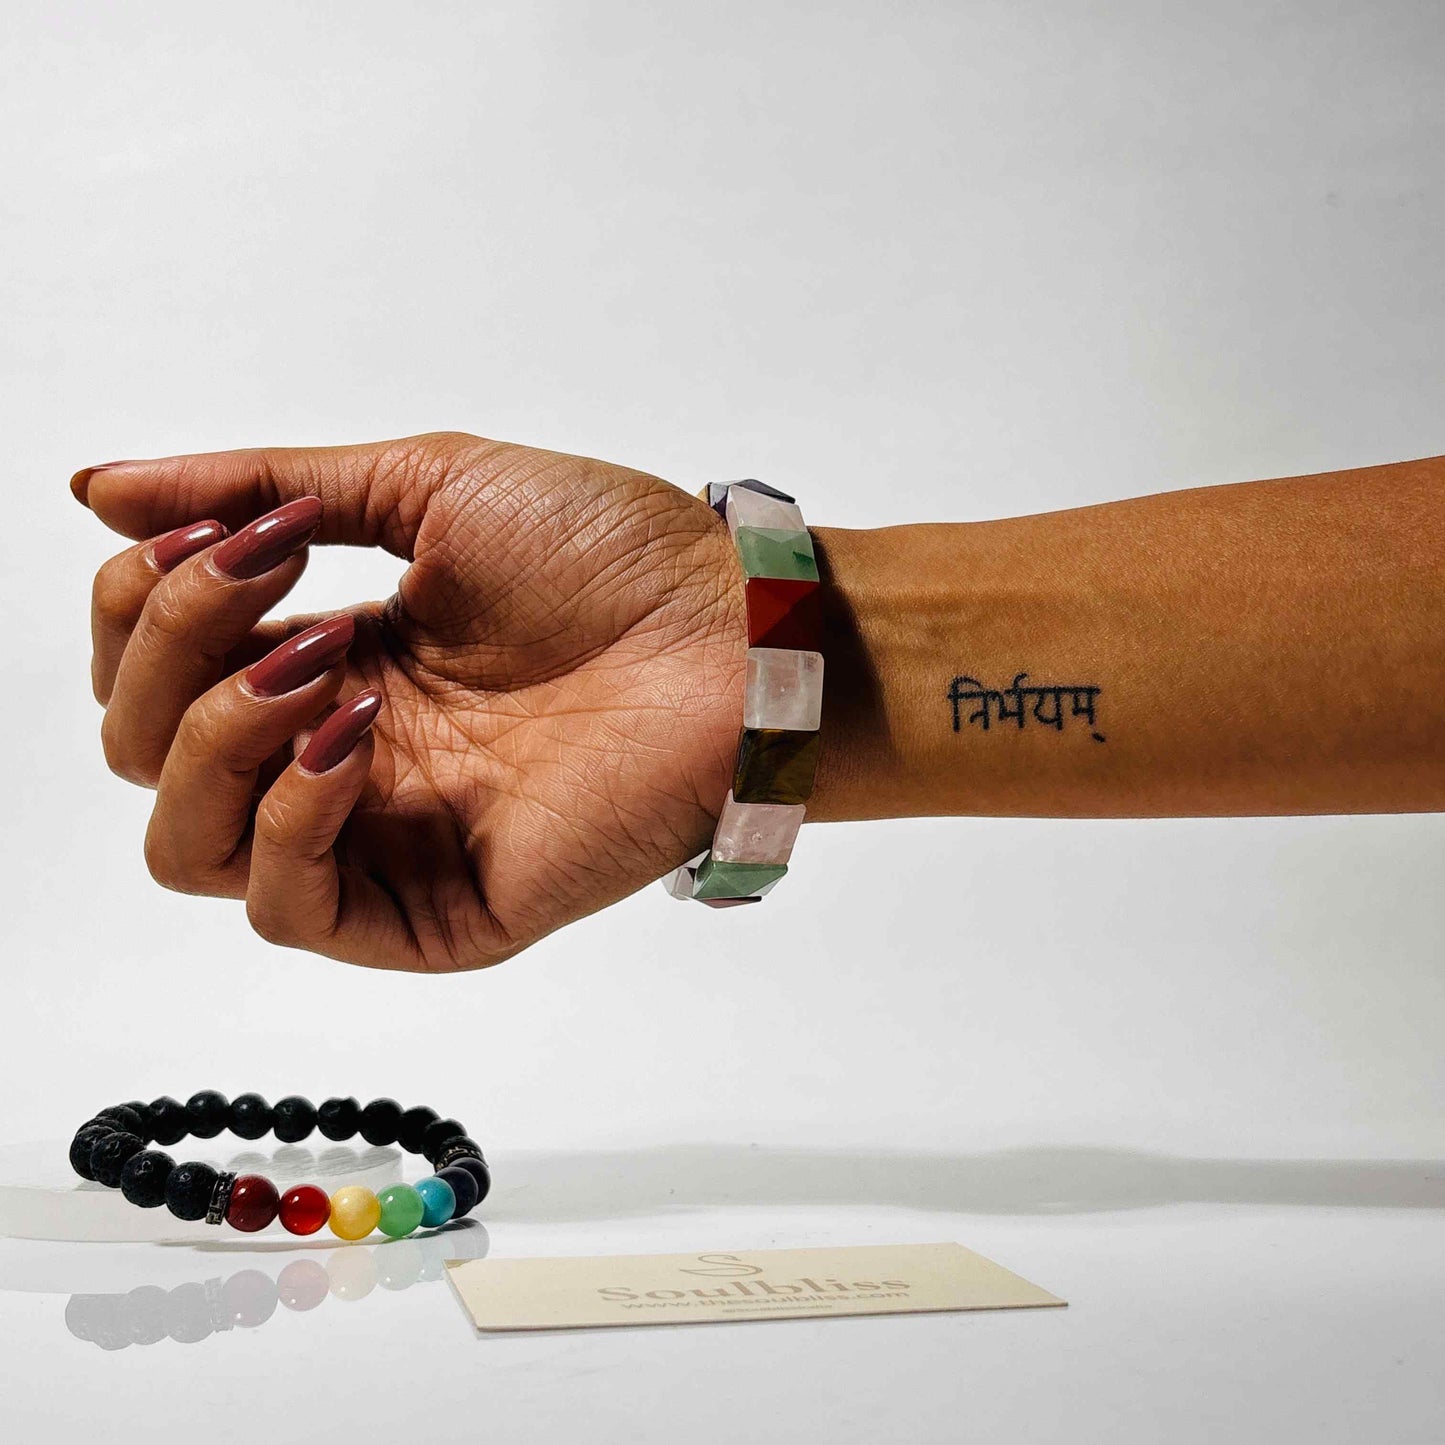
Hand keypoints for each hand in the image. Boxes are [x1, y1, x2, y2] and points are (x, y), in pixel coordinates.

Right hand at [77, 433, 745, 969]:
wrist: (736, 630)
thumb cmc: (609, 555)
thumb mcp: (420, 486)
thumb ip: (259, 487)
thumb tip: (93, 488)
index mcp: (331, 666)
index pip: (154, 675)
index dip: (142, 605)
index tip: (225, 534)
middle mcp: (338, 760)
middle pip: (147, 754)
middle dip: (167, 651)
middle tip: (267, 578)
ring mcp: (382, 840)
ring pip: (187, 845)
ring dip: (213, 734)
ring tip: (319, 659)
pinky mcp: (436, 910)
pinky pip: (289, 907)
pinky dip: (286, 816)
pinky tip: (351, 735)